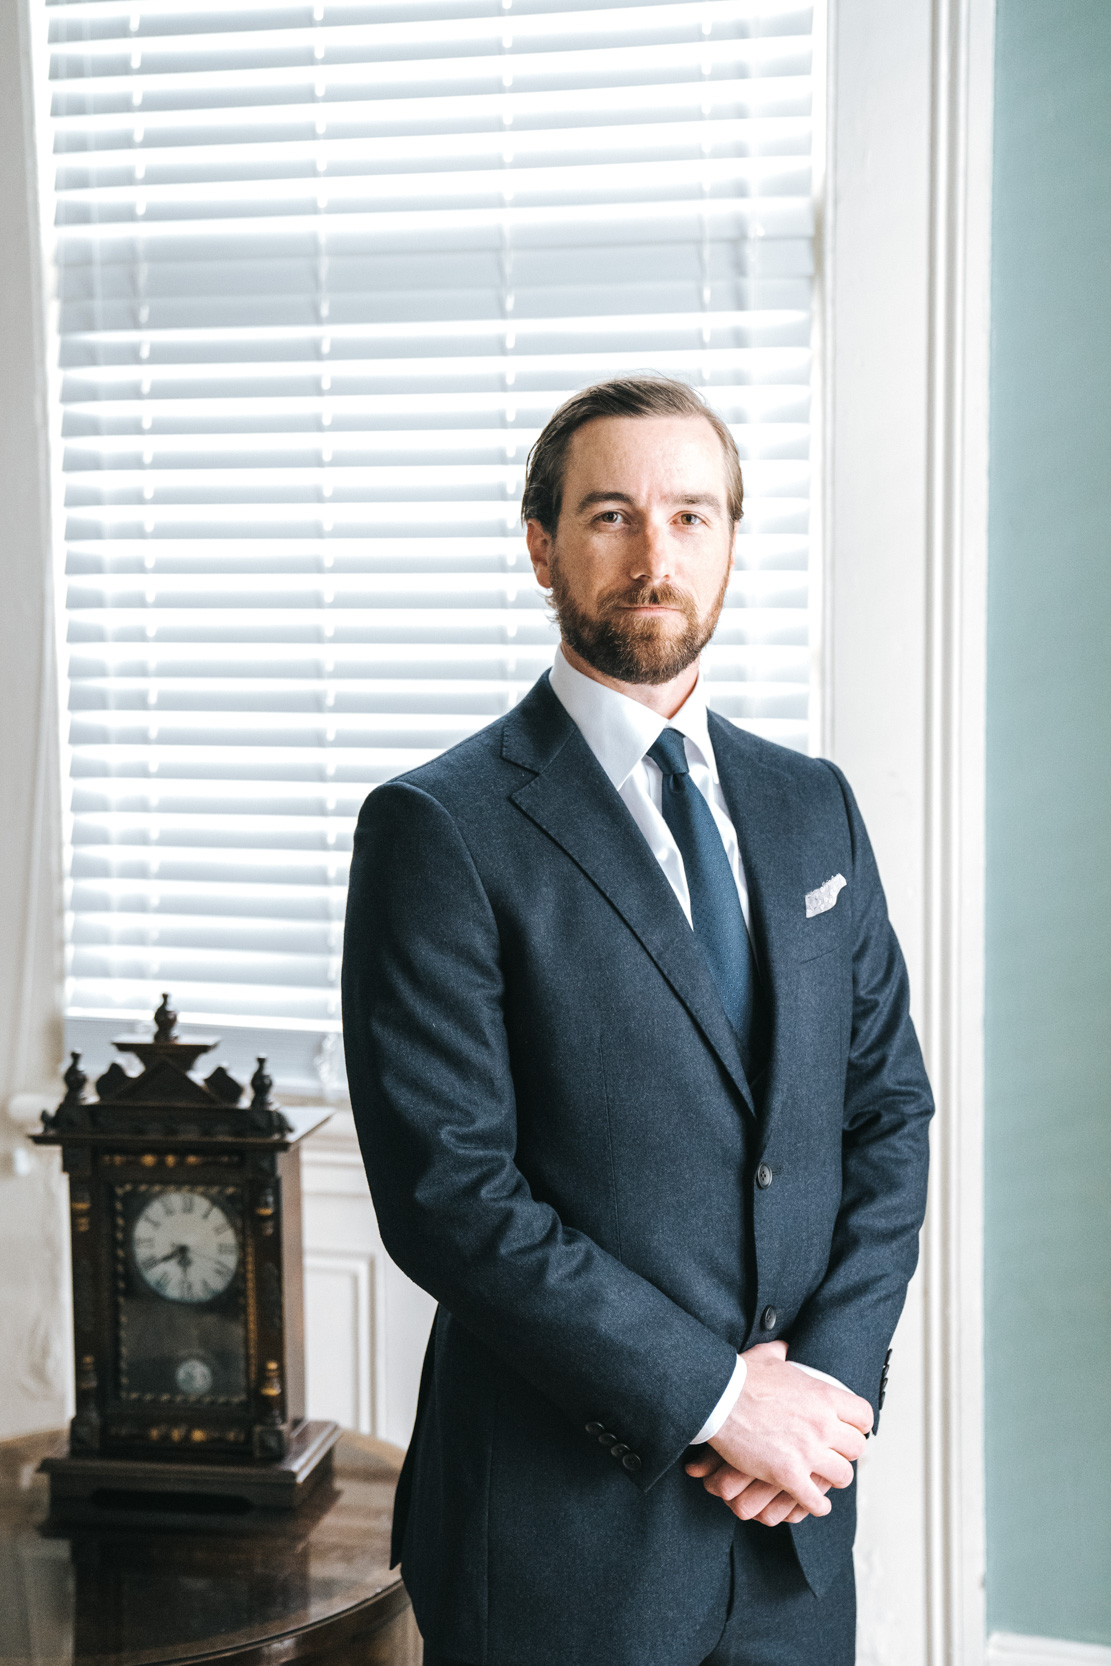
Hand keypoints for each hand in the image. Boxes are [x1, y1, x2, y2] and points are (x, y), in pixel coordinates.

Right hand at [696, 1341, 872, 1517]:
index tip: (849, 1428)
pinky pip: (816, 1501)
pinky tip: (813, 1502)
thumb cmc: (741, 1377)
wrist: (718, 1398)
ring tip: (824, 1478)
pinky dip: (817, 1505)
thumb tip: (785, 1347)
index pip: (864, 1416)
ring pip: (842, 1476)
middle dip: (846, 1452)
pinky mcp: (788, 1474)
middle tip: (834, 1453)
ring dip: (833, 1478)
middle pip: (857, 1448)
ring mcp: (807, 1451)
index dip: (858, 1424)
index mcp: (823, 1395)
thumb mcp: (768, 1356)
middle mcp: (822, 1424)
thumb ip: (783, 1352)